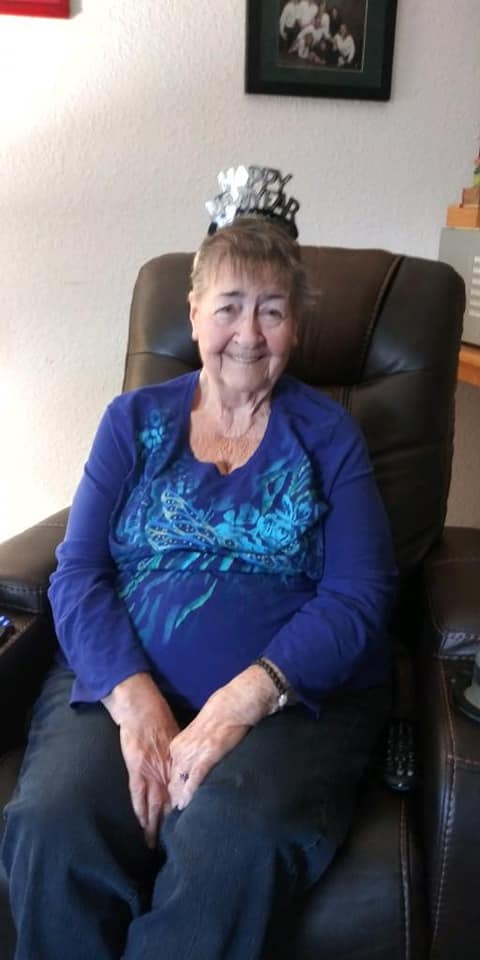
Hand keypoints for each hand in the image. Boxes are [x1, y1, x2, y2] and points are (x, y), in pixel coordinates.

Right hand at [103, 673, 179, 847]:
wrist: (143, 712)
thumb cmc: (160, 724)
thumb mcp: (176, 743)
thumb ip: (180, 759)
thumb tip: (189, 771)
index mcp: (177, 768)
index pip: (182, 795)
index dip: (185, 812)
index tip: (189, 830)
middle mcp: (167, 774)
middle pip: (171, 805)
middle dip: (171, 827)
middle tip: (174, 846)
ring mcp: (151, 774)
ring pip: (154, 806)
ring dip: (154, 826)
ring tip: (154, 845)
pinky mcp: (137, 772)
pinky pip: (138, 797)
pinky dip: (140, 812)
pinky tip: (142, 826)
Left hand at [168, 664, 280, 809]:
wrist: (233, 705)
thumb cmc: (220, 715)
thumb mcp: (199, 732)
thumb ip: (193, 747)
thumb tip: (196, 761)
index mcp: (178, 744)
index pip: (171, 772)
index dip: (173, 788)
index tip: (174, 801)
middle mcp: (181, 751)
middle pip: (173, 781)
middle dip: (174, 797)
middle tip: (175, 814)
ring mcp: (192, 755)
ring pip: (181, 784)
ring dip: (181, 799)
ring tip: (182, 815)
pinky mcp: (206, 758)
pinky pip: (194, 781)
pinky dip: (189, 794)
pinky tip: (186, 805)